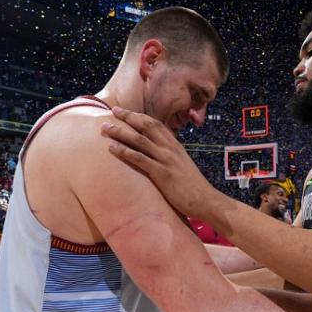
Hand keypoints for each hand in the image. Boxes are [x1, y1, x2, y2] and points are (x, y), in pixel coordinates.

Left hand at [101, 107, 220, 219]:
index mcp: (175, 146)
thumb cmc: (193, 187)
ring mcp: (166, 160)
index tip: (125, 112)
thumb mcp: (182, 166)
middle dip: (128, 117)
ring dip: (121, 132)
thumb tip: (158, 155)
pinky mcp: (162, 173)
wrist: (205, 200)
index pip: (156, 124)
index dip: (139, 116)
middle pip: (147, 126)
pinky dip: (124, 151)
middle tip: (113, 110)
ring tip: (105, 127)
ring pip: (140, 140)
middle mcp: (170, 148)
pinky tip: (112, 148)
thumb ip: (170, 158)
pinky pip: (140, 159)